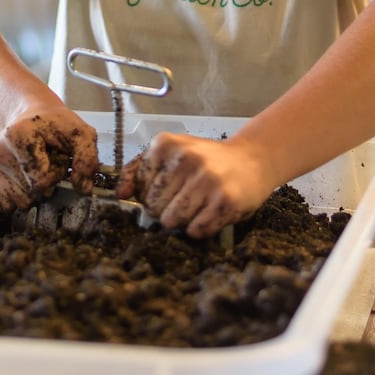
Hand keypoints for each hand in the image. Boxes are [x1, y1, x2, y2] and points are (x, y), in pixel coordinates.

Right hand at [0, 109, 100, 209]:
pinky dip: (18, 195)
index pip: (41, 180)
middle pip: (30, 194)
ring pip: (18, 202)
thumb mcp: (79, 133)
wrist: (27, 116)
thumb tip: (83, 189)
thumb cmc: (54, 127)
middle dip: (45, 184)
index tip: (56, 157)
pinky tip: (21, 175)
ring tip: (34, 168)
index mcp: (19, 135)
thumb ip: (87, 159)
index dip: (55, 174)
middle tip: (45, 162)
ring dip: (32, 191)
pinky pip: (5, 204)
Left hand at [117, 133, 276, 238]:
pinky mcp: (225, 200)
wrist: (252, 160)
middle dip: (166, 210)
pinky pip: (196, 230)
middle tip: (186, 198)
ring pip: (171, 221)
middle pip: (153, 207)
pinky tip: (209, 213)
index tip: (170, 189)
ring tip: (197, 206)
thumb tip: (121, 194)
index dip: (151, 195)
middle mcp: (186, 158)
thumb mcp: (173, 154)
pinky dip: (199, 228)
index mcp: (166, 144)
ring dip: (182, 221)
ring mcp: (207, 179)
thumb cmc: (207, 161)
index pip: (139, 188)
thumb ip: (140, 170)